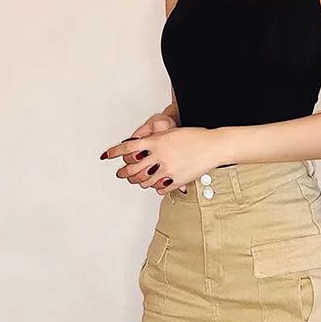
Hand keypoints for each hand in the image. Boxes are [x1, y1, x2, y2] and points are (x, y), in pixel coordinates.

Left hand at [100, 126, 220, 195]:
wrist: (212, 147)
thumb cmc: (195, 137)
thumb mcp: (171, 133)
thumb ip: (155, 141)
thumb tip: (142, 145)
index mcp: (156, 142)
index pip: (128, 147)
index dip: (115, 152)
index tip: (107, 156)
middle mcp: (159, 156)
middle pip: (133, 167)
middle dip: (124, 172)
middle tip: (121, 173)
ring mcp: (167, 170)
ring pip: (145, 181)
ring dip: (139, 181)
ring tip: (138, 180)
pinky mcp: (176, 180)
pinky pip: (160, 188)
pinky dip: (156, 187)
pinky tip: (156, 184)